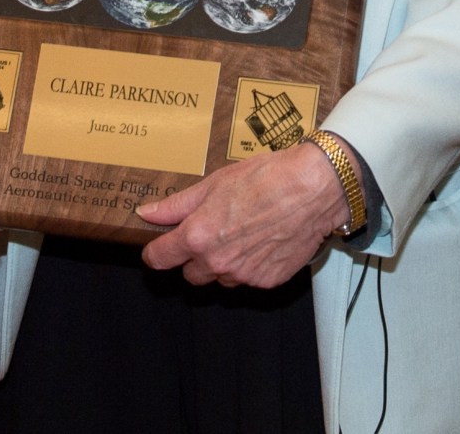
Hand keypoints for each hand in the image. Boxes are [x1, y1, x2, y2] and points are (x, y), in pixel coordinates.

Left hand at [136, 140, 350, 287]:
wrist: (312, 189)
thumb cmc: (265, 179)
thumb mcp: (213, 184)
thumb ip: (176, 205)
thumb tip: (147, 213)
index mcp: (198, 237)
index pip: (160, 259)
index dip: (157, 250)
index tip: (160, 245)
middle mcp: (218, 262)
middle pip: (190, 274)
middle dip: (195, 257)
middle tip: (211, 231)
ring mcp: (244, 276)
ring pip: (221, 278)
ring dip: (224, 262)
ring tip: (242, 232)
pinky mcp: (267, 281)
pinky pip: (248, 279)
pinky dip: (251, 265)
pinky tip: (262, 240)